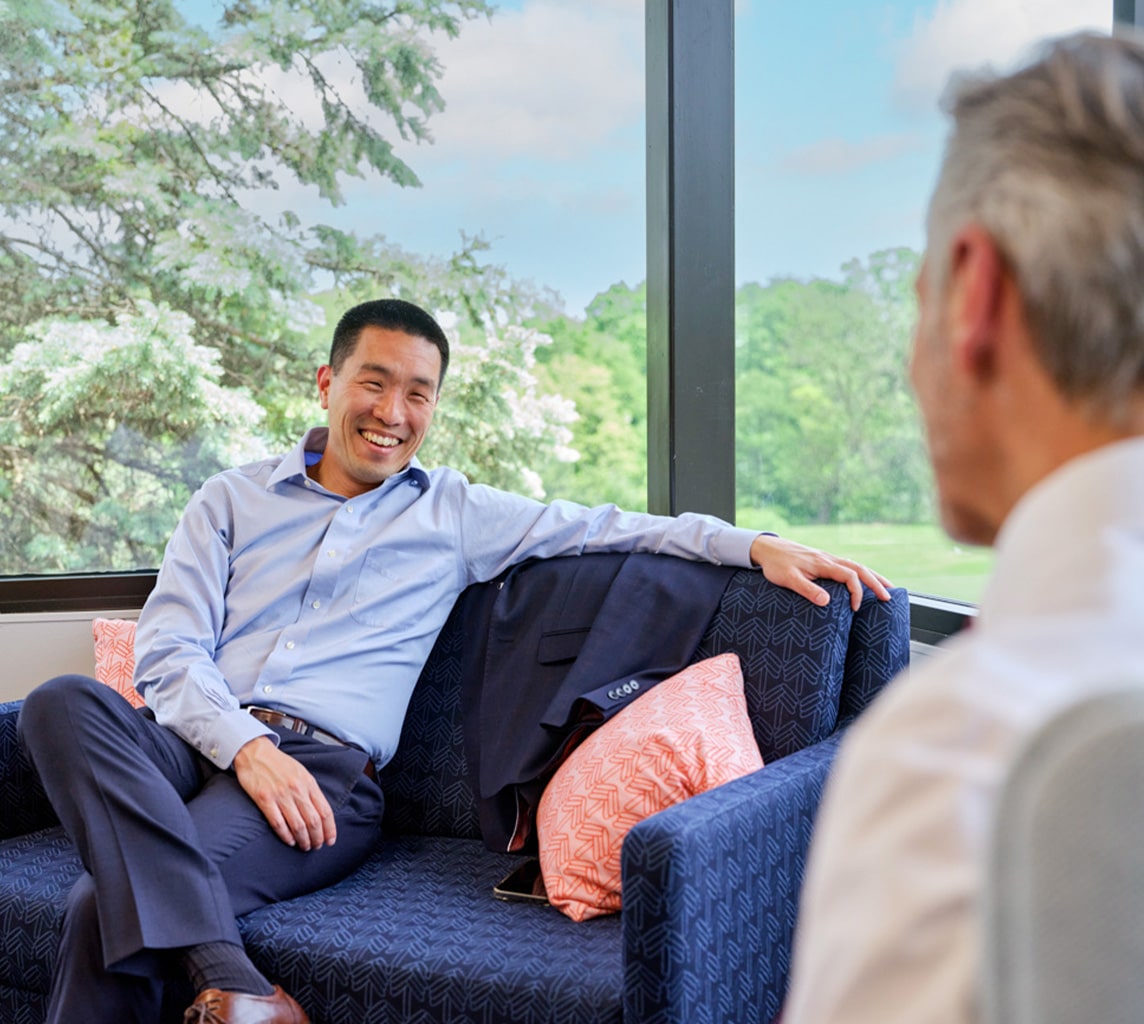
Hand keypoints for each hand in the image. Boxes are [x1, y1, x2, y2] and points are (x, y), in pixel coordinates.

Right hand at [232, 736, 336, 850]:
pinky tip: (289, 841)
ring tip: (304, 846)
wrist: (255, 751)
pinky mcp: (264, 799)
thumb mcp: (301, 773)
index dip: (329, 829)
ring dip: (303, 840)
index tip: (330, 840)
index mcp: (308, 783)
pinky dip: (286, 835)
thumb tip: (321, 813)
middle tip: (316, 846)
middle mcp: (297, 789)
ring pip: (298, 825)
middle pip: (313, 821)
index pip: (325, 811)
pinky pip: (278, 823)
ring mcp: (281, 795)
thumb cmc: (279, 764)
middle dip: (317, 838)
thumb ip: (310, 791)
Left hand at [749, 534, 892, 610]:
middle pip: (859, 568)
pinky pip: (848, 565)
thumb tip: (827, 602)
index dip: (856, 592)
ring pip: (856, 565)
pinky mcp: (824, 560)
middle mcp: (829, 559)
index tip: (854, 608)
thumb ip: (807, 589)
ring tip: (886, 587)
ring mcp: (827, 558)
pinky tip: (864, 580)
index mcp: (823, 563)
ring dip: (872, 576)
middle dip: (876, 582)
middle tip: (889, 597)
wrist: (767, 548)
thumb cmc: (776, 565)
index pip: (849, 576)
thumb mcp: (788, 579)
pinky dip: (861, 573)